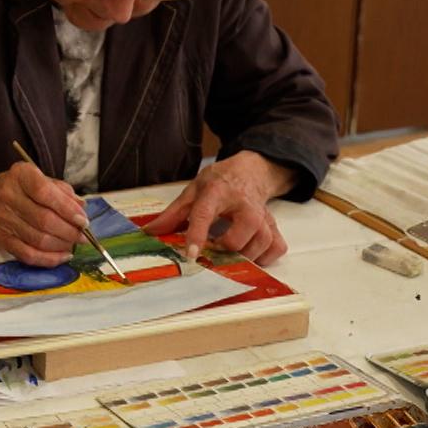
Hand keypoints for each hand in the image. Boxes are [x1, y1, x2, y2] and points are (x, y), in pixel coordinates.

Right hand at [0, 161, 89, 266]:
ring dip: (62, 245)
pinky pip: (28, 255)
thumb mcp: (37, 178)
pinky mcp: (2, 239)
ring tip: (73, 243)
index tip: (83, 220)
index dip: (67, 208)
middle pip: (44, 219)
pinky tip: (62, 256)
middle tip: (83, 235)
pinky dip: (49, 259)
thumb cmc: (17, 188)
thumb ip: (61, 191)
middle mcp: (8, 195)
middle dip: (69, 231)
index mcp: (20, 175)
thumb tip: (81, 208)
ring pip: (38, 239)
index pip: (45, 192)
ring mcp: (3, 219)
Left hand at [142, 151, 293, 263]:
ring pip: (260, 244)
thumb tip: (151, 232)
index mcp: (217, 192)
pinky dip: (264, 256)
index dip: (197, 235)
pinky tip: (250, 252)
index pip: (205, 214)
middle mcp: (244, 204)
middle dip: (224, 249)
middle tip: (214, 248)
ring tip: (230, 251)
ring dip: (243, 255)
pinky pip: (276, 248)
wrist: (251, 171)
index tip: (191, 255)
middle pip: (238, 237)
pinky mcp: (274, 225)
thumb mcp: (193, 190)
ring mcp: (263, 215)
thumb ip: (173, 213)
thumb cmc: (220, 182)